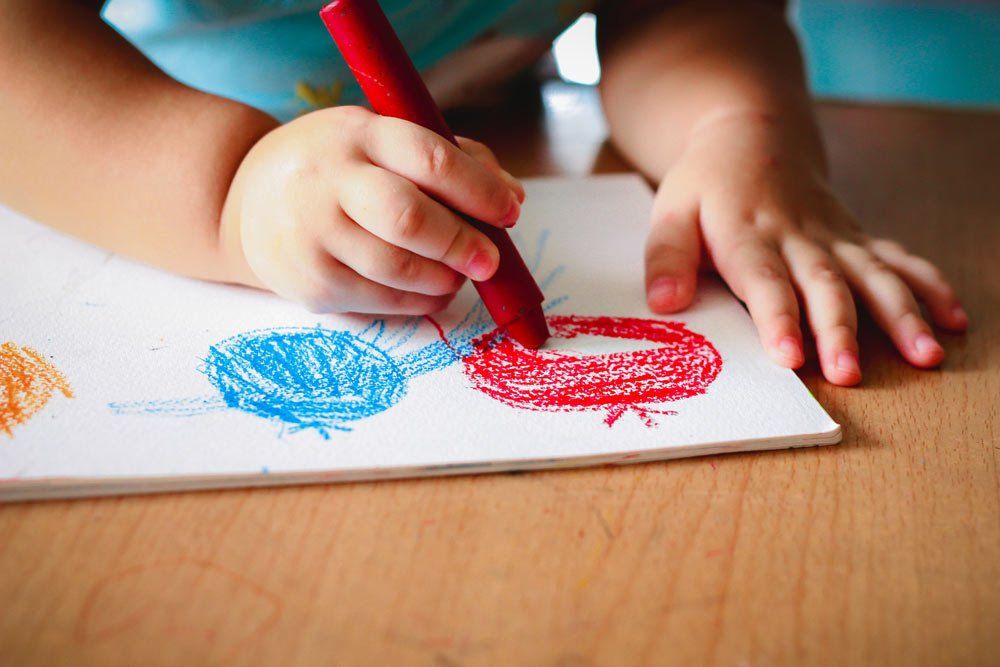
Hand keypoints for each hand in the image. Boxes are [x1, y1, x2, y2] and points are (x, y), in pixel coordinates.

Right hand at [219, 106, 523, 313]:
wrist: (247, 199)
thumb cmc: (338, 168)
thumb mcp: (384, 141)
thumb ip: (453, 159)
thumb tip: (511, 196)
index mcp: (359, 134)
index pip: (430, 158)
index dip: (479, 190)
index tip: (509, 211)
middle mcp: (329, 180)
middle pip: (409, 219)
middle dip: (461, 244)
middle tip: (489, 261)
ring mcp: (312, 234)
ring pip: (396, 268)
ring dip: (443, 279)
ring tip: (458, 275)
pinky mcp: (308, 281)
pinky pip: (379, 301)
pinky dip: (418, 302)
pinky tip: (430, 290)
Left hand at [644, 110, 967, 385]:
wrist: (753, 134)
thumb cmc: (706, 185)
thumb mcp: (670, 212)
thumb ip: (666, 257)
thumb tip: (665, 303)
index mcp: (746, 236)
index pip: (763, 281)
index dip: (777, 318)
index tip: (789, 356)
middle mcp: (797, 238)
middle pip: (824, 285)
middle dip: (840, 330)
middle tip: (849, 373)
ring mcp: (833, 237)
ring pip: (872, 275)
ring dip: (901, 315)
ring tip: (925, 355)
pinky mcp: (856, 238)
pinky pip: (898, 259)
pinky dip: (928, 286)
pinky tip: (953, 318)